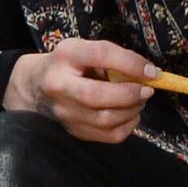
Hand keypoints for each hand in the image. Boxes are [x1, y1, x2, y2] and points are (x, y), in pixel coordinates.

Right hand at [2, 38, 159, 144]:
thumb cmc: (70, 65)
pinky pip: (109, 136)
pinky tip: (129, 115)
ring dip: (132, 111)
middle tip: (147, 90)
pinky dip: (128, 126)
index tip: (152, 72)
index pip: (101, 55)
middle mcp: (59, 85)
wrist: (35, 87)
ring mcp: (63, 112)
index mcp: (65, 55)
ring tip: (139, 101)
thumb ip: (114, 58)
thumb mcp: (86, 50)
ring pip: (105, 120)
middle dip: (130, 95)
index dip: (131, 64)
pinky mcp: (72, 130)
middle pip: (98, 96)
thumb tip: (149, 75)